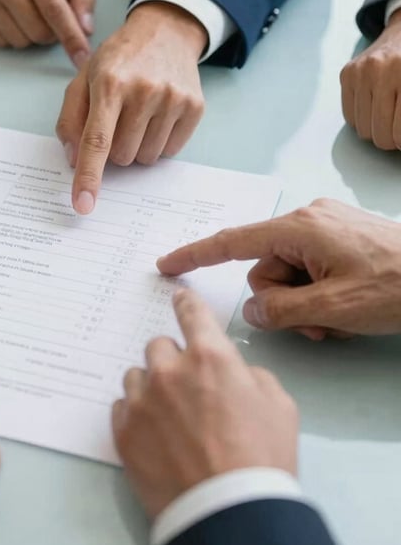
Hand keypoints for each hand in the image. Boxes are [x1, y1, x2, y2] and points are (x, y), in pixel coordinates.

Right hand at [0, 0, 94, 66]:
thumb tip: (85, 30)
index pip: (55, 9)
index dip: (71, 37)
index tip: (83, 58)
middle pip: (39, 32)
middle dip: (51, 33)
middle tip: (48, 16)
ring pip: (21, 41)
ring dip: (31, 35)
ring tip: (28, 12)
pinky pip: (2, 43)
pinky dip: (13, 35)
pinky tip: (11, 15)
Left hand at [56, 4, 205, 213]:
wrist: (165, 31)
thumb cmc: (118, 60)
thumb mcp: (84, 79)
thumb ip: (71, 119)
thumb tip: (73, 160)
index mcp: (109, 83)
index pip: (97, 140)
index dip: (88, 176)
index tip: (83, 205)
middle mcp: (144, 90)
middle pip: (122, 156)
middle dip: (114, 147)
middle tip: (118, 118)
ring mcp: (173, 99)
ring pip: (146, 158)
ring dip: (137, 146)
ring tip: (139, 114)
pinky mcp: (195, 107)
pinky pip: (170, 152)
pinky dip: (159, 142)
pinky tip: (157, 115)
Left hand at [112, 289, 297, 517]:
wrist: (229, 513)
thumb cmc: (263, 458)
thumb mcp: (278, 406)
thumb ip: (249, 375)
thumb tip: (231, 370)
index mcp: (210, 356)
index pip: (191, 314)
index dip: (186, 303)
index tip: (178, 298)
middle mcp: (169, 370)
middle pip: (159, 346)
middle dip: (173, 361)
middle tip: (188, 389)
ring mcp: (142, 400)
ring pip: (137, 375)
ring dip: (151, 387)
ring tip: (170, 417)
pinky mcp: (123, 430)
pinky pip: (123, 406)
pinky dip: (137, 414)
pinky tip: (155, 435)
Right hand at [157, 198, 400, 339]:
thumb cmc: (399, 286)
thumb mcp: (334, 309)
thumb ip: (283, 311)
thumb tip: (254, 311)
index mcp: (300, 228)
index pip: (233, 242)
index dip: (196, 255)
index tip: (167, 264)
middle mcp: (309, 219)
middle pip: (266, 268)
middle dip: (283, 301)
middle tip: (317, 325)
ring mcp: (327, 227)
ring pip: (289, 274)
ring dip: (305, 304)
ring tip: (338, 322)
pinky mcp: (341, 237)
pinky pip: (311, 268)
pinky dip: (320, 294)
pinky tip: (346, 309)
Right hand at [341, 11, 400, 149]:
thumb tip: (400, 141)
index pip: (399, 130)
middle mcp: (381, 71)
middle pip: (381, 134)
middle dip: (391, 140)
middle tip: (397, 133)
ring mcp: (361, 71)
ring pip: (363, 129)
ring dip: (377, 130)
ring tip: (388, 118)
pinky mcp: (347, 73)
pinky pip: (350, 116)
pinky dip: (363, 119)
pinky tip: (375, 109)